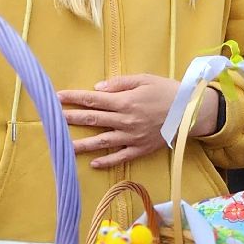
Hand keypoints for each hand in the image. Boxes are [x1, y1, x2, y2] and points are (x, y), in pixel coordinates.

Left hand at [58, 73, 219, 168]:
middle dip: (71, 118)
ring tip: (64, 146)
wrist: (191, 111)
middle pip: (93, 120)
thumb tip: (97, 89)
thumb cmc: (167, 91)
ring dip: (82, 144)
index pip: (93, 100)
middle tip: (52, 119)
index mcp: (125, 101)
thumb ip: (119, 84)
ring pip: (102, 142)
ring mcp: (132, 137)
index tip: (57, 97)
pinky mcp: (140, 149)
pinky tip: (93, 163)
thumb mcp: (144, 79)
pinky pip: (120, 157)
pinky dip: (107, 161)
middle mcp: (125, 120)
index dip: (74, 98)